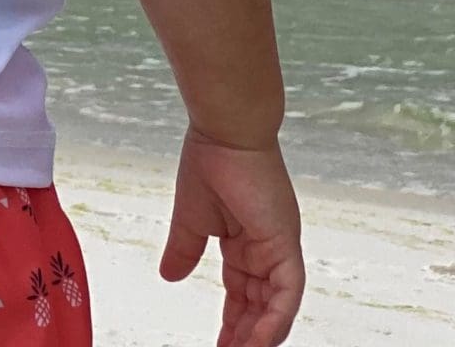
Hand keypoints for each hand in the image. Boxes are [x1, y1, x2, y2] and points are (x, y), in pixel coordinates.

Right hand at [160, 129, 304, 346]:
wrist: (224, 130)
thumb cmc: (209, 159)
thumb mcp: (191, 216)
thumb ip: (184, 249)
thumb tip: (168, 276)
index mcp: (246, 242)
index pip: (241, 295)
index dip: (231, 324)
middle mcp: (267, 250)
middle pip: (258, 307)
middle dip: (243, 337)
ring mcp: (279, 248)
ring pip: (275, 307)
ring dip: (259, 336)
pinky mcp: (286, 244)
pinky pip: (286, 294)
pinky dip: (274, 320)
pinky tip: (258, 342)